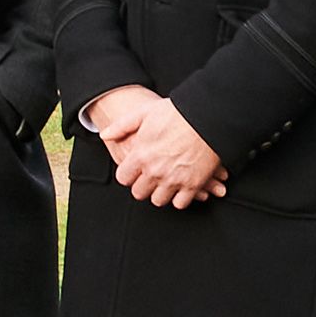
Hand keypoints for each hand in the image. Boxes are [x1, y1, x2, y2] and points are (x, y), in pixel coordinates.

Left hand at [94, 87, 228, 207]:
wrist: (209, 117)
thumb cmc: (178, 113)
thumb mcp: (144, 113)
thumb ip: (122, 126)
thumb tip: (106, 135)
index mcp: (140, 155)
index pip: (123, 178)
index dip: (128, 175)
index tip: (135, 171)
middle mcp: (155, 171)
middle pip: (139, 192)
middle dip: (143, 186)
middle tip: (150, 178)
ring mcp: (174, 179)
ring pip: (158, 200)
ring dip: (160, 193)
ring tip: (165, 183)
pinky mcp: (194, 184)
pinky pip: (181, 203)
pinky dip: (180, 198)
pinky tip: (181, 188)